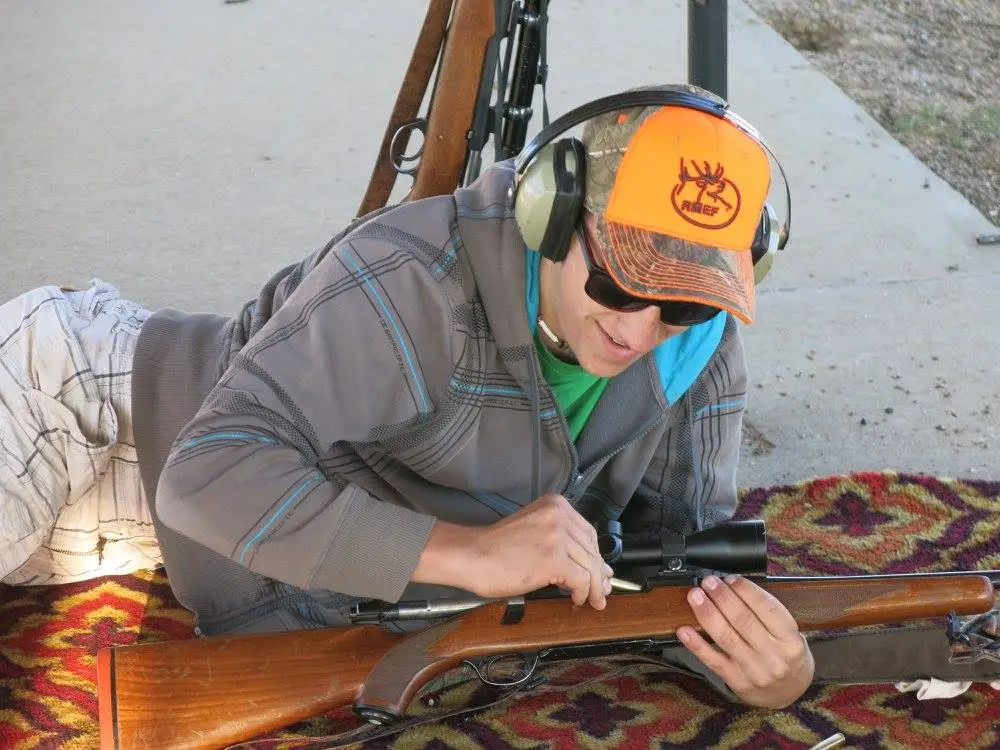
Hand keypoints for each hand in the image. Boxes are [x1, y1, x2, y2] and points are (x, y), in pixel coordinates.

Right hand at [413, 494, 612, 609]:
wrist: (471, 556)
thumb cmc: (495, 548)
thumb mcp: (532, 529)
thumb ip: (559, 540)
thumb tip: (587, 562)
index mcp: (555, 504)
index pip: (587, 532)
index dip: (595, 555)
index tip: (600, 571)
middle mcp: (560, 515)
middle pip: (591, 549)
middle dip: (598, 573)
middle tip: (601, 591)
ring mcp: (558, 537)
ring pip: (590, 566)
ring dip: (593, 587)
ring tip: (592, 600)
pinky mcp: (555, 559)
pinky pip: (581, 579)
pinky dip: (582, 593)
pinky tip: (576, 600)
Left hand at [676, 575, 813, 707]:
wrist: (790, 694)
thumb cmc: (787, 656)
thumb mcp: (790, 634)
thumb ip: (766, 613)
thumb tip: (733, 585)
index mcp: (791, 641)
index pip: (767, 608)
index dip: (746, 590)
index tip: (730, 578)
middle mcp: (774, 657)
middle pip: (743, 620)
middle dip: (722, 597)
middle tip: (709, 582)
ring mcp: (754, 670)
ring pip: (726, 637)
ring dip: (707, 613)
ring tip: (696, 596)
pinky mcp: (736, 681)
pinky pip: (712, 660)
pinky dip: (696, 644)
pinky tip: (685, 630)